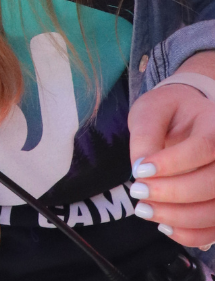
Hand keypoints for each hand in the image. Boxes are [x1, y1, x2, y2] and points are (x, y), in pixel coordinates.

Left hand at [128, 83, 214, 249]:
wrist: (187, 118)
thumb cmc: (166, 112)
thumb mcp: (150, 110)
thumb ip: (145, 135)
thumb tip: (140, 168)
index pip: (203, 147)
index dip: (172, 163)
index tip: (139, 172)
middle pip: (211, 183)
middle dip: (171, 193)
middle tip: (137, 193)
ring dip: (178, 217)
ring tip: (144, 210)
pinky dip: (191, 234)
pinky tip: (164, 225)